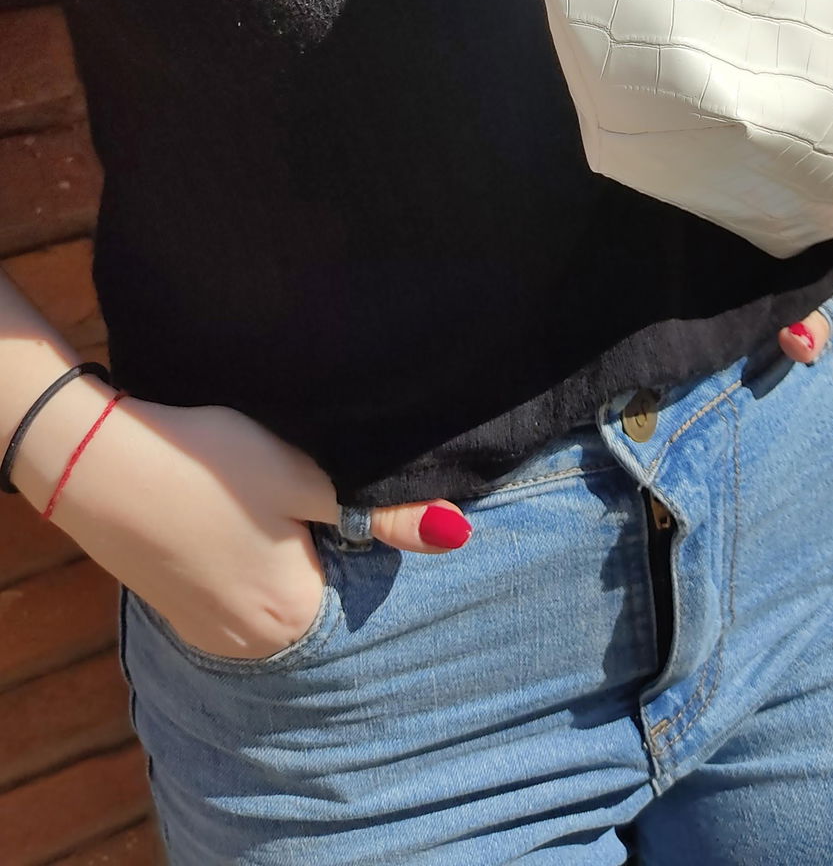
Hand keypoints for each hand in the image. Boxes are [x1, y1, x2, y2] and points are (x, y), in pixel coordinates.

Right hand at [20, 393, 472, 660]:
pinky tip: (229, 522)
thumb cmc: (214, 466)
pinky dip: (244, 564)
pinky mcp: (180, 617)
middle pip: (320, 595)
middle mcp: (254, 644)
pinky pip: (236, 597)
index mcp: (295, 617)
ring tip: (259, 505)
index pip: (363, 584)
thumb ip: (381, 514)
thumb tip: (453, 534)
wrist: (102, 464)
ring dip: (282, 558)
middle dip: (323, 551)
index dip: (358, 535)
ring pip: (276, 596)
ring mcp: (210, 636)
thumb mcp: (306, 479)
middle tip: (295, 495)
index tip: (337, 497)